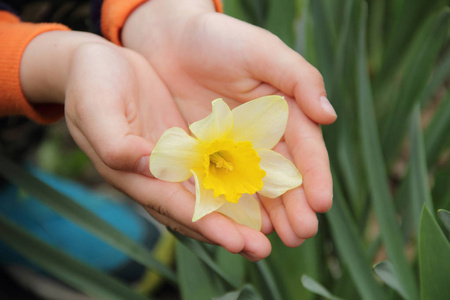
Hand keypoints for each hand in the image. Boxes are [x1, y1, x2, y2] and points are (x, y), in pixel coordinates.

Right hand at [20, 30, 271, 259]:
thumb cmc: (91, 84)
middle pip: (194, 211)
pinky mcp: (184, 146)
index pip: (172, 206)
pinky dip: (231, 184)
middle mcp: (154, 176)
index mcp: (131, 173)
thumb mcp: (96, 108)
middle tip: (261, 249)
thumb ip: (115, 142)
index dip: (203, 224)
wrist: (99, 66)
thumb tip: (145, 164)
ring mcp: (171, 162)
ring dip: (234, 215)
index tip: (235, 241)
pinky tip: (256, 192)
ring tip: (267, 232)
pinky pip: (210, 169)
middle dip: (227, 231)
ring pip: (206, 195)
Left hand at [122, 0, 335, 247]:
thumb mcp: (263, 52)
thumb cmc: (221, 39)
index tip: (321, 203)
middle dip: (295, 206)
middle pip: (284, 175)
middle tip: (303, 233)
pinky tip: (243, 225)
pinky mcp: (206, 154)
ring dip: (270, 215)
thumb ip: (298, 78)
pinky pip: (222, 184)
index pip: (305, 149)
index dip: (315, 175)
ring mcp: (234, 148)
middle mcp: (263, 135)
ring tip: (279, 240)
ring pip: (256, 187)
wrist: (171, 40)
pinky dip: (233, 205)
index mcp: (284, 111)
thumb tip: (329, 115)